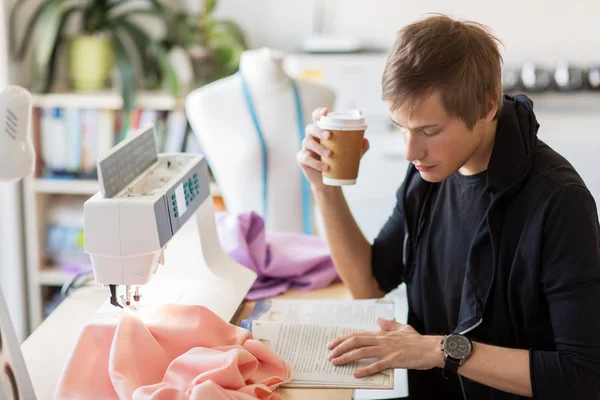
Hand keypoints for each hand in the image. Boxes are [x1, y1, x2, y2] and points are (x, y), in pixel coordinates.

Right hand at [297, 107, 369, 191]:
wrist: (329, 181)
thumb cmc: (338, 163)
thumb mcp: (350, 155)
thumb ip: (358, 148)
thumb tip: (366, 141)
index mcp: (321, 132)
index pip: (316, 118)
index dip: (319, 113)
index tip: (325, 111)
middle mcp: (312, 137)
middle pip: (310, 128)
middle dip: (318, 130)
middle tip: (329, 135)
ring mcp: (306, 148)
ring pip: (307, 142)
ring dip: (318, 147)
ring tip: (330, 154)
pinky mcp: (302, 159)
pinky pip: (305, 158)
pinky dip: (315, 162)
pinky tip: (324, 167)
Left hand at [327, 317, 442, 377]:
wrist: (431, 349)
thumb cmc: (418, 341)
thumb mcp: (402, 328)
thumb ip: (389, 324)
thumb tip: (379, 319)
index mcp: (382, 333)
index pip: (357, 335)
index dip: (342, 339)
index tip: (332, 344)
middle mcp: (382, 340)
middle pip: (355, 341)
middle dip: (339, 348)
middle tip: (329, 355)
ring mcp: (387, 350)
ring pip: (362, 352)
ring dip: (346, 358)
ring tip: (336, 363)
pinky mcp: (394, 360)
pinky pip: (377, 365)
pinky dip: (365, 369)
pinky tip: (356, 373)